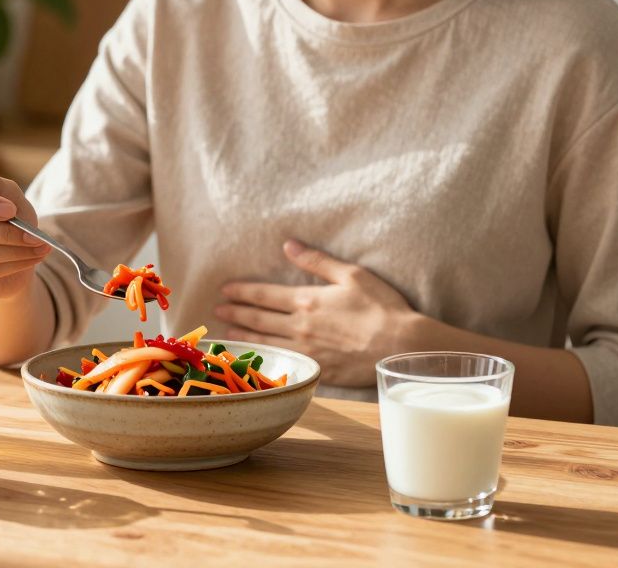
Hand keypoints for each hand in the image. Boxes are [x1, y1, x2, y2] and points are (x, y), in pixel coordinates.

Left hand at [215, 240, 430, 387]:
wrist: (400, 346)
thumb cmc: (382, 307)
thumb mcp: (352, 274)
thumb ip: (317, 261)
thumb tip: (289, 245)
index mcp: (306, 301)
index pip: (264, 295)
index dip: (242, 292)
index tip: (224, 290)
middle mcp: (300, 327)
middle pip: (258, 320)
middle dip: (235, 314)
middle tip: (217, 312)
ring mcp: (306, 352)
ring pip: (265, 343)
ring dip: (243, 337)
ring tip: (226, 334)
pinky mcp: (316, 370)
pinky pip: (282, 364)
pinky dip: (265, 359)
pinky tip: (257, 358)